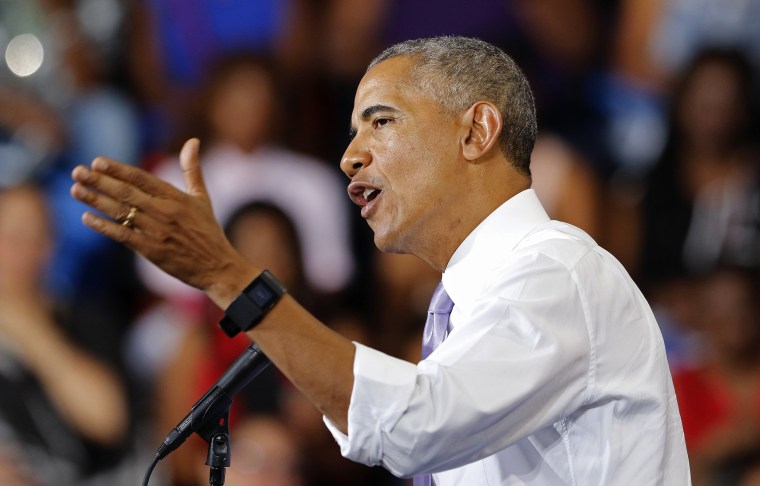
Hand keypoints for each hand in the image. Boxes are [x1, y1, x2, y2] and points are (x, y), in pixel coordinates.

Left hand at [70, 139, 256, 306]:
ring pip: (121, 212)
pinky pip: (123, 236)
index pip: (141, 178)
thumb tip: (193, 141)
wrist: (217, 266)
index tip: (97, 162)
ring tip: (76, 190)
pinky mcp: (152, 251)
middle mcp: (165, 211)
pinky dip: (104, 227)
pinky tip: (87, 218)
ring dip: (96, 200)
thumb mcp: (202, 197)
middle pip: (126, 193)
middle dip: (99, 181)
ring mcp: (158, 231)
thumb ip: (192, 169)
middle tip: (77, 171)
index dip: (118, 170)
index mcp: (176, 197)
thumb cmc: (208, 231)